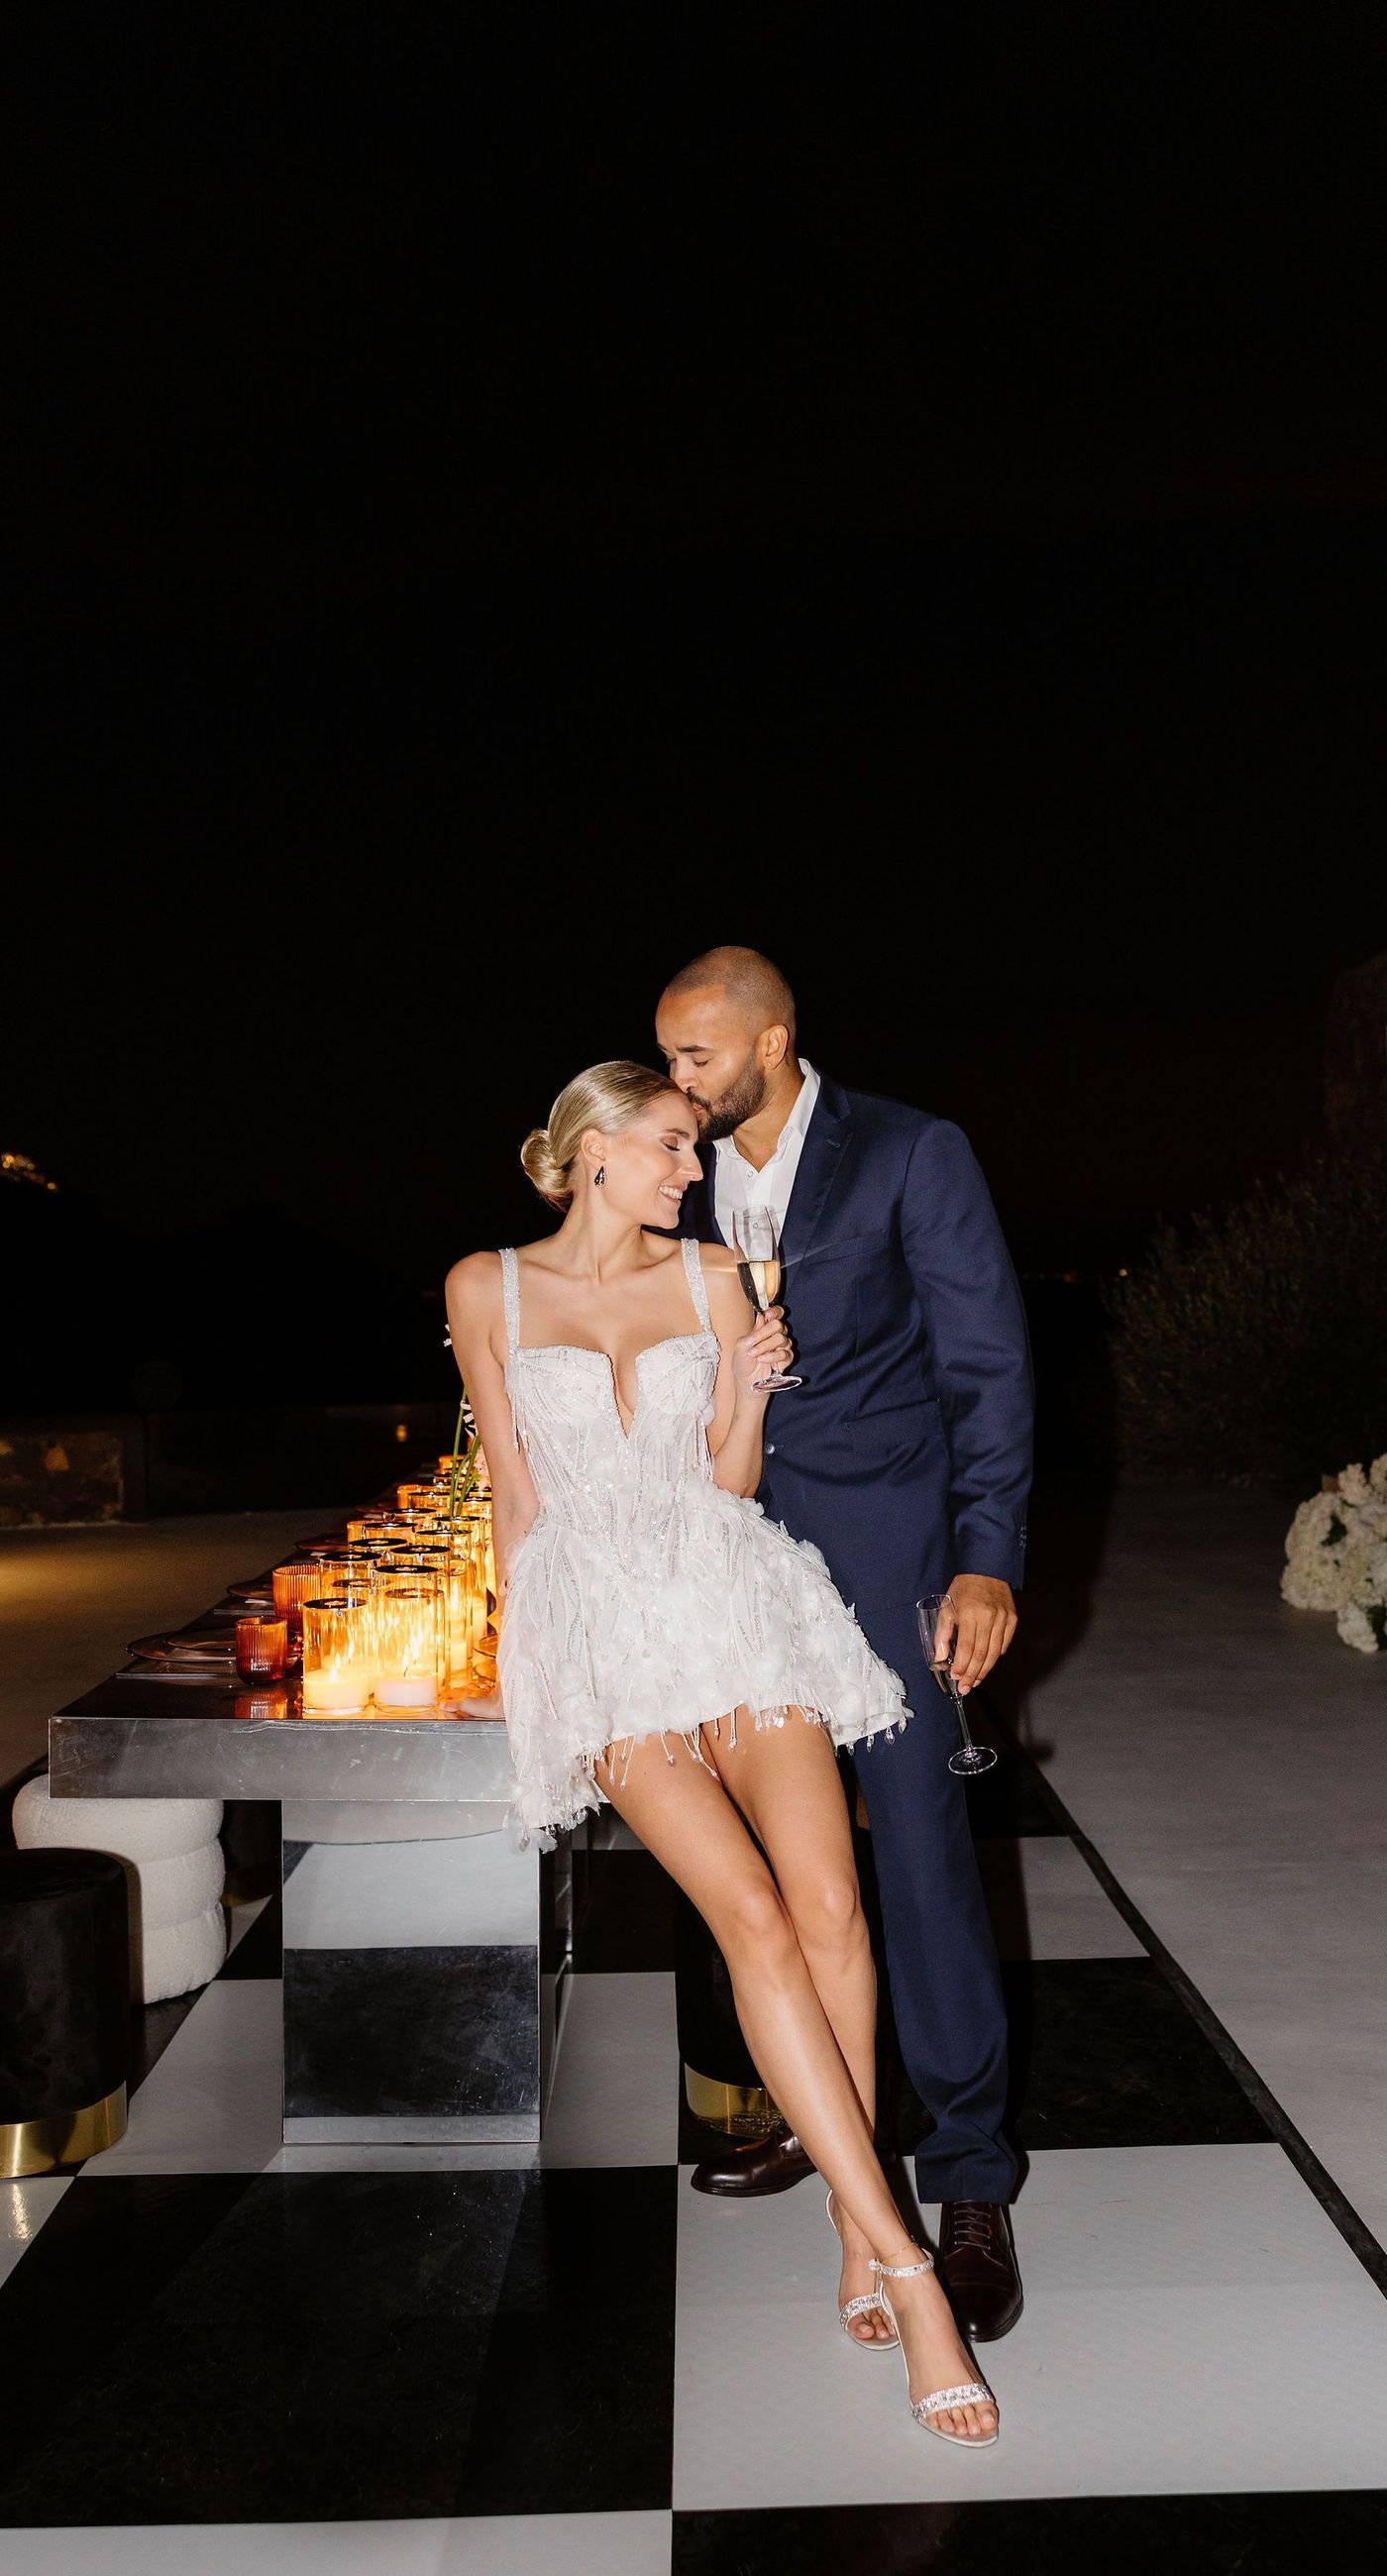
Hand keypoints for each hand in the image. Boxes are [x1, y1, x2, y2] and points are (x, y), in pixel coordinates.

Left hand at [732, 1304, 793, 1398]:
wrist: (746, 1382)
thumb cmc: (743, 1363)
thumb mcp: (741, 1344)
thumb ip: (753, 1330)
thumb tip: (761, 1315)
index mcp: (764, 1329)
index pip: (776, 1314)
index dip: (774, 1312)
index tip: (767, 1315)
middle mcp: (774, 1336)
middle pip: (779, 1325)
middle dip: (764, 1333)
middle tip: (753, 1342)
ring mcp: (782, 1347)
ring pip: (781, 1339)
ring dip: (765, 1346)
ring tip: (754, 1354)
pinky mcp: (786, 1359)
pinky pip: (785, 1353)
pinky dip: (772, 1356)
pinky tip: (763, 1360)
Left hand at [933, 1574, 1016, 1693]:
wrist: (986, 1569)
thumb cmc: (963, 1589)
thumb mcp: (947, 1607)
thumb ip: (943, 1634)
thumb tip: (940, 1658)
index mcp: (970, 1613)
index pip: (967, 1647)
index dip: (962, 1665)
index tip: (956, 1677)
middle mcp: (989, 1617)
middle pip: (982, 1654)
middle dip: (972, 1674)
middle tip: (965, 1688)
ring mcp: (1003, 1619)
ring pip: (994, 1653)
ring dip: (984, 1670)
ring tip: (975, 1681)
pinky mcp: (1013, 1619)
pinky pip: (1004, 1644)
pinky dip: (995, 1656)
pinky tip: (987, 1665)